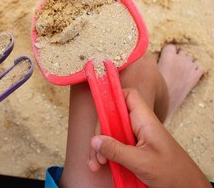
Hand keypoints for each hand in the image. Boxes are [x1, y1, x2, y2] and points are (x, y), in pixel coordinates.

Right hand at [88, 89, 210, 187]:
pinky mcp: (133, 148)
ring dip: (101, 147)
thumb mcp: (142, 162)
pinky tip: (101, 165)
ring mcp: (135, 136)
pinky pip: (115, 146)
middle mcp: (139, 125)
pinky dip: (107, 155)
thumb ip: (117, 150)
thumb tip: (95, 141)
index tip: (99, 111)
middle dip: (100, 133)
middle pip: (113, 117)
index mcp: (145, 120)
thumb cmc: (172, 173)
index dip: (113, 97)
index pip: (128, 96)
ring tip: (97, 164)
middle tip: (96, 152)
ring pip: (111, 133)